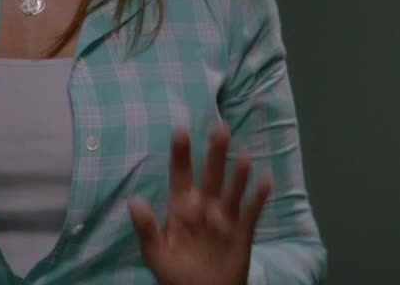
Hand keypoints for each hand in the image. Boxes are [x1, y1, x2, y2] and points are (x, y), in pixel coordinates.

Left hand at [128, 125, 271, 284]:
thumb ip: (147, 228)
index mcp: (181, 208)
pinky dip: (259, 198)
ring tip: (243, 154)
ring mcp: (225, 218)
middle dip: (215, 153)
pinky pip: (252, 212)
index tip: (181, 130)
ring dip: (239, 173)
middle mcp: (205, 207)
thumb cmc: (175, 275)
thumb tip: (133, 201)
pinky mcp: (242, 232)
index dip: (181, 154)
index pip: (180, 175)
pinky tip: (266, 181)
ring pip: (233, 189)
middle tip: (220, 128)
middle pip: (211, 175)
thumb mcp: (156, 254)